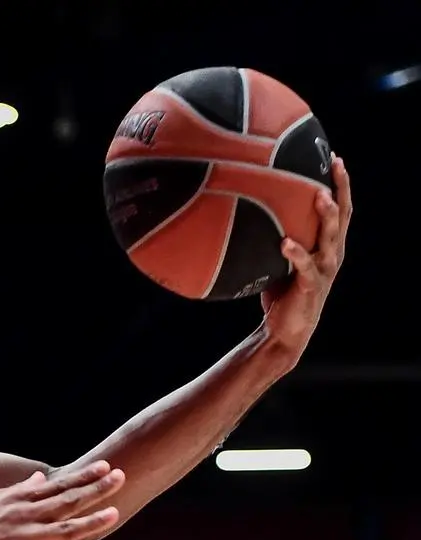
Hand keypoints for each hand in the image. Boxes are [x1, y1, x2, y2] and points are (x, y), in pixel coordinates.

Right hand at [0, 461, 123, 539]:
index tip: (106, 466)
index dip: (83, 476)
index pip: (57, 485)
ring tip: (115, 515)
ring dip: (91, 523)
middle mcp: (25, 517)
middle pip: (67, 501)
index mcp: (18, 502)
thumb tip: (39, 477)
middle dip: (96, 489)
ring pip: (65, 530)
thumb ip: (17, 490)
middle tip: (121, 477)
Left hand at [261, 156, 351, 362]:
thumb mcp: (280, 260)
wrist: (284, 332)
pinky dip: (296, 254)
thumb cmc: (281, 294)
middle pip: (342, 216)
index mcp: (328, 246)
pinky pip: (305, 267)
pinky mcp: (310, 287)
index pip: (340, 209)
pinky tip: (285, 243)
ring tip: (319, 196)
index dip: (340, 184)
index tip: (333, 157)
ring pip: (330, 238)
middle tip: (334, 164)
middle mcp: (332, 255)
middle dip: (340, 189)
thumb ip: (275, 236)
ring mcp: (323, 271)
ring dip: (326, 216)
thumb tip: (248, 211)